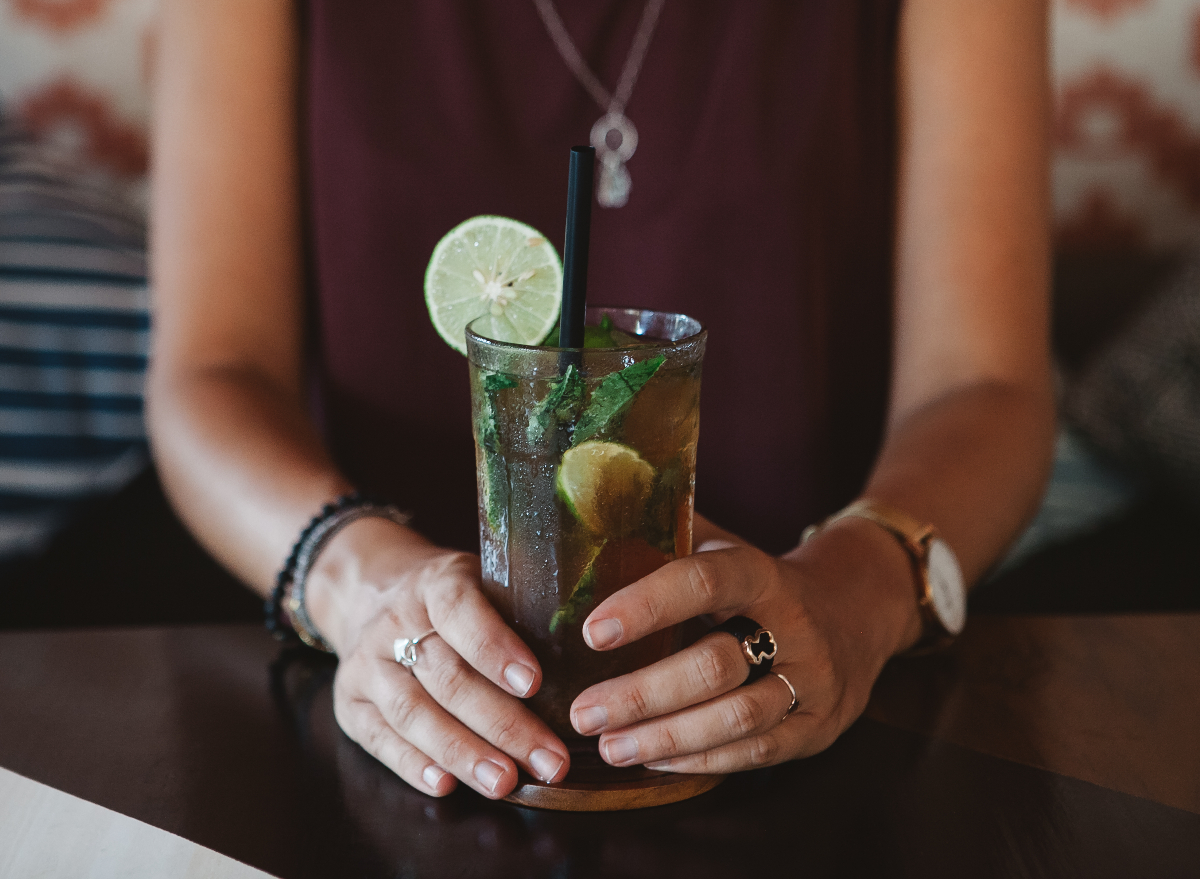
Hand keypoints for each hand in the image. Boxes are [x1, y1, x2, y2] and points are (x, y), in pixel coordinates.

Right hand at [306, 517, 570, 797]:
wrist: (367, 589)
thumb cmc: (449, 594)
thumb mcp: (481, 577)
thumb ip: (519, 606)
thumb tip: (591, 650)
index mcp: (435, 583)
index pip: (461, 611)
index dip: (495, 647)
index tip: (533, 682)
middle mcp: (394, 622)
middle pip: (448, 677)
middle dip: (502, 724)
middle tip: (548, 759)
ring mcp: (366, 664)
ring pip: (413, 713)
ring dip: (463, 753)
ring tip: (506, 782)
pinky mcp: (349, 703)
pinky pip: (380, 738)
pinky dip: (413, 765)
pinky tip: (447, 785)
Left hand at [567, 518, 922, 772]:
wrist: (856, 612)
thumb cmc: (761, 584)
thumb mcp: (725, 549)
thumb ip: (669, 538)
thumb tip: (590, 516)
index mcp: (761, 574)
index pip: (703, 581)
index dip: (646, 605)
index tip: (591, 632)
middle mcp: (794, 626)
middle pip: (714, 665)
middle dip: (642, 694)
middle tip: (583, 712)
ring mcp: (813, 681)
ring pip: (736, 717)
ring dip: (665, 737)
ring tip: (608, 745)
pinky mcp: (818, 726)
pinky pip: (755, 752)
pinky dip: (699, 760)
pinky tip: (653, 758)